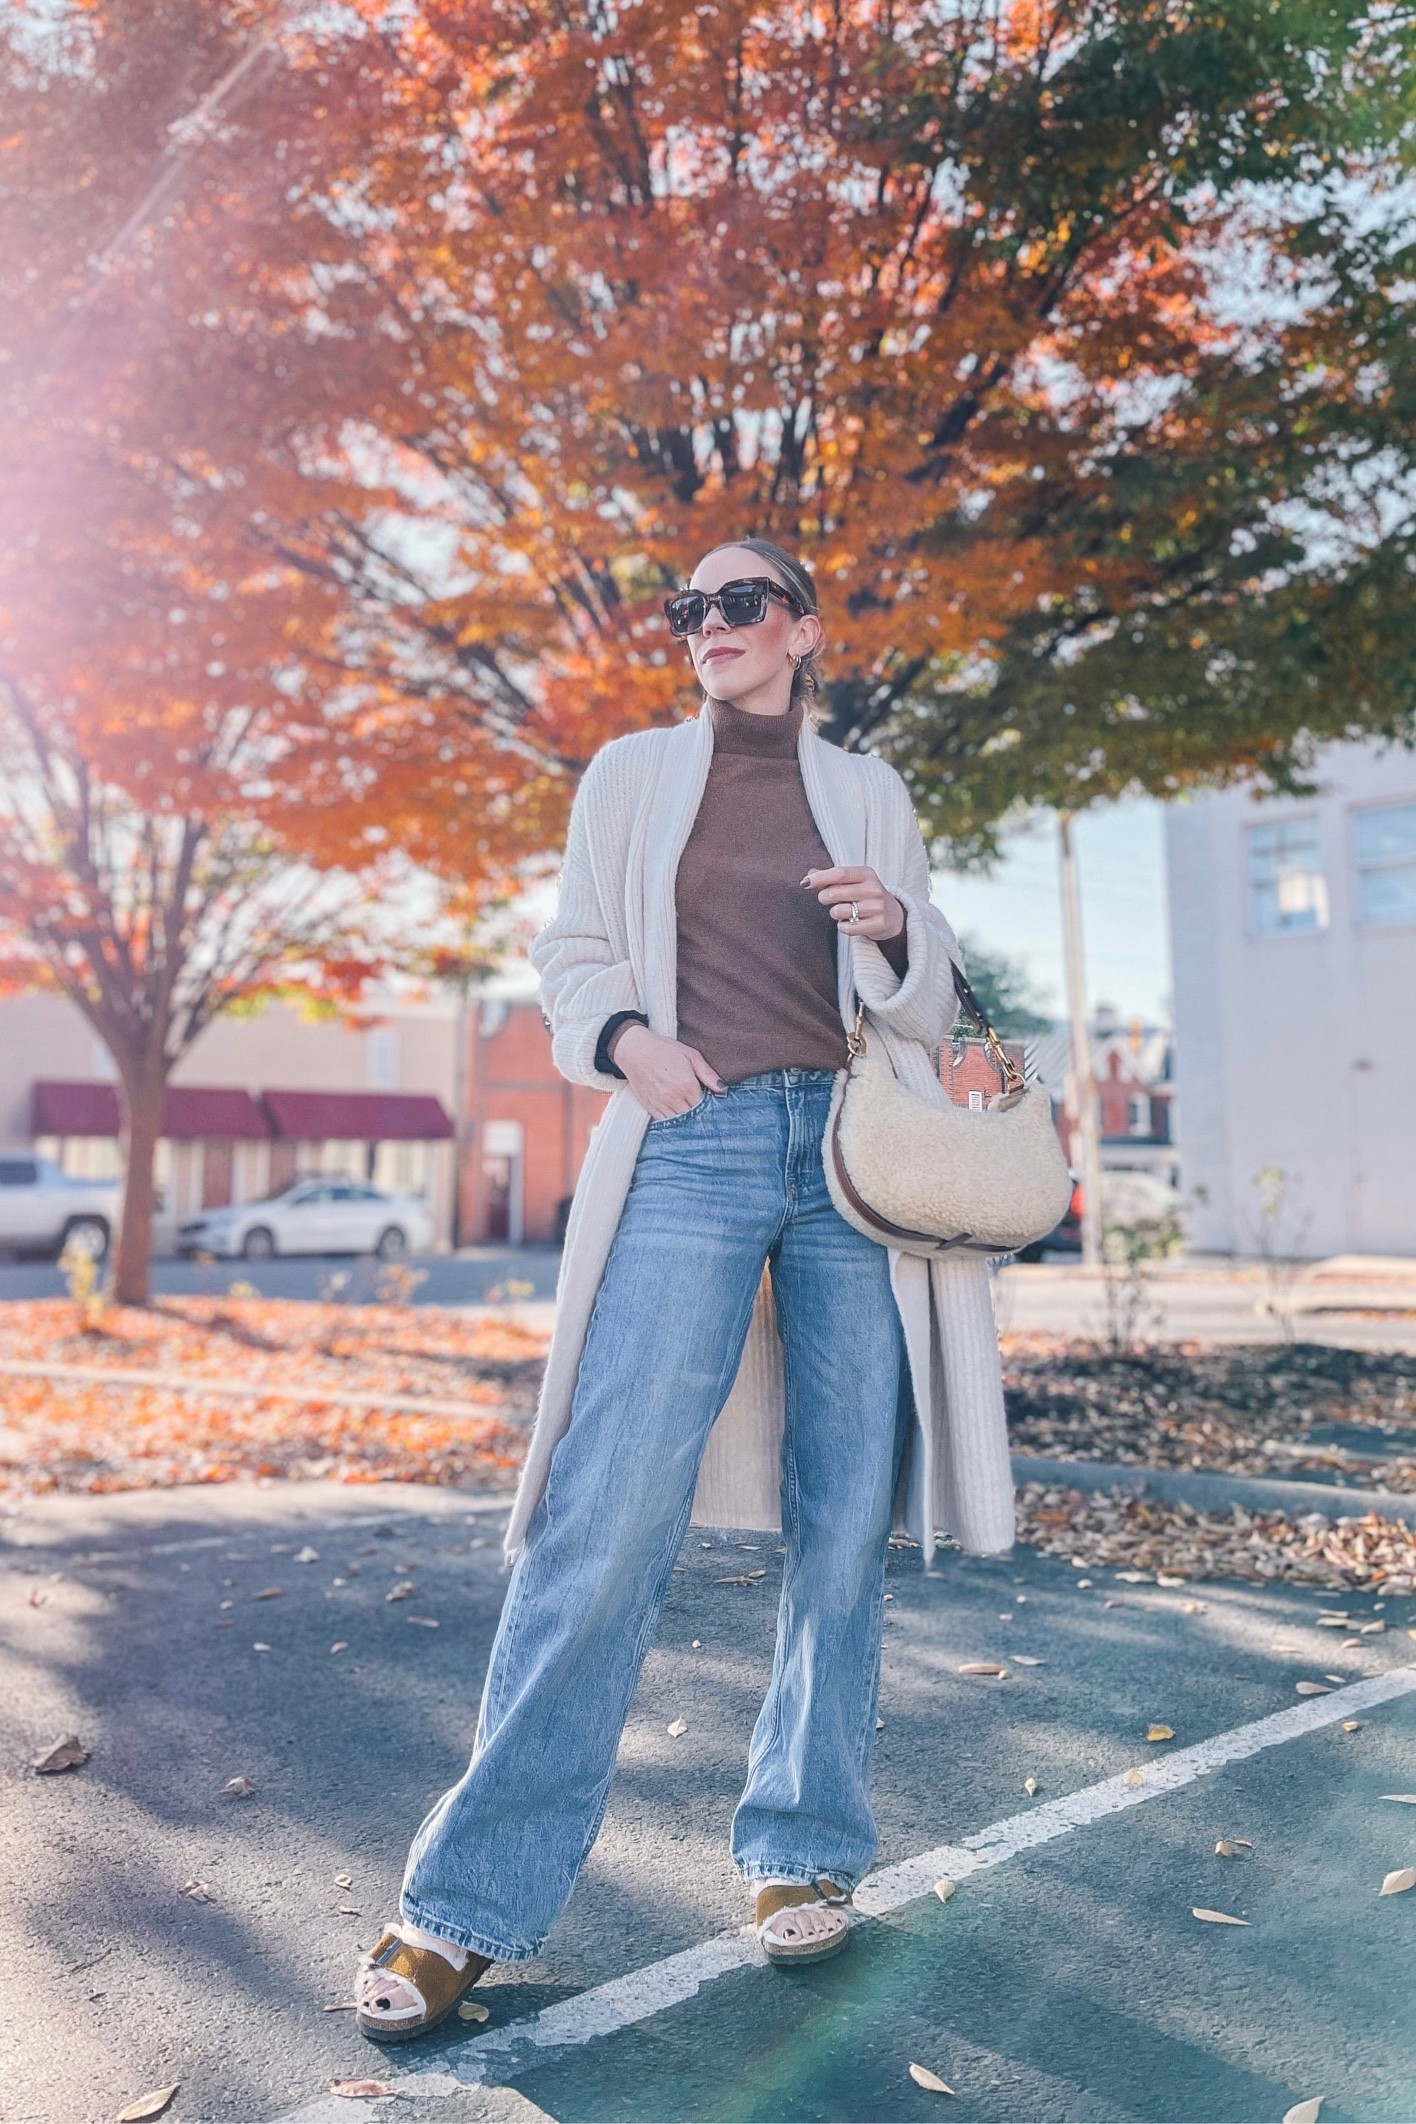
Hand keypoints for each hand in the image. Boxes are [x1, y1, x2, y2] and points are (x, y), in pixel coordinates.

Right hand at [611, 1023, 726, 1119]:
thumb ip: (708, 1074)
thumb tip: (723, 1089)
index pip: (705, 1106)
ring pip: (680, 1123)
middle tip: (704, 1111)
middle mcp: (673, 1098)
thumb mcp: (691, 1055)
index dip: (710, 1106)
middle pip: (693, 1117)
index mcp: (686, 1085)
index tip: (713, 1104)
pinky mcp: (650, 1108)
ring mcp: (661, 1104)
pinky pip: (665, 1122)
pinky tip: (678, 1116)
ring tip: (692, 1114)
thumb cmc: (664, 1050)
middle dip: (700, 1115)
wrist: (635, 1050)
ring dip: (687, 1121)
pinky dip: (673, 1122)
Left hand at [803, 865, 904, 940]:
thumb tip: (810, 874)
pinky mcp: (878, 924)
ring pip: (838, 912)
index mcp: (866, 874)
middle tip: (827, 900)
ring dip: (835, 914)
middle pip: (834, 893)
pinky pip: (847, 928)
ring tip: (844, 912)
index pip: (839, 873)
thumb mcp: (853, 882)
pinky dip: (843, 926)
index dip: (820, 878)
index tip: (805, 883)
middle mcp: (873, 889)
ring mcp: (877, 907)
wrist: (893, 915)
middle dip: (824, 898)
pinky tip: (850, 923)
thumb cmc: (866, 896)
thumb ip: (831, 878)